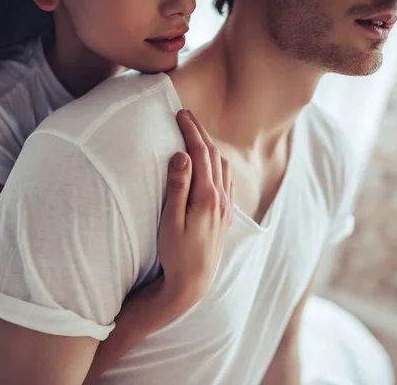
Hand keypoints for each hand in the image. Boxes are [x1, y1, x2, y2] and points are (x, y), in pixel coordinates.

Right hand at [157, 109, 233, 307]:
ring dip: (210, 146)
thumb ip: (177, 186)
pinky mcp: (225, 215)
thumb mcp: (170, 221)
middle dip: (200, 132)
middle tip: (186, 115)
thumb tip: (181, 154)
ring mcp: (225, 207)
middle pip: (214, 156)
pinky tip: (211, 163)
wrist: (193, 282)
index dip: (191, 131)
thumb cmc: (176, 254)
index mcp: (207, 197)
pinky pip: (226, 180)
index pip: (201, 154)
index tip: (180, 114)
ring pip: (222, 167)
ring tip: (195, 133)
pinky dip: (217, 163)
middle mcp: (221, 199)